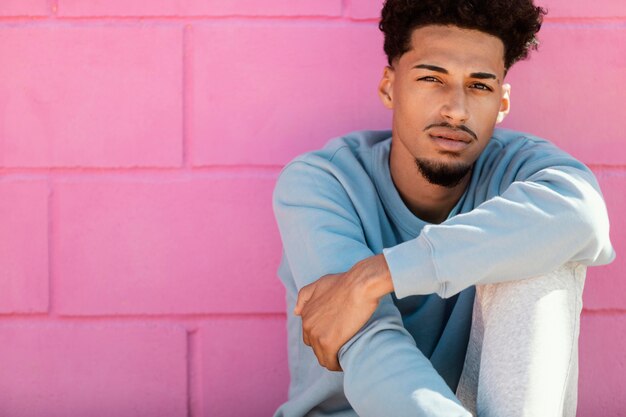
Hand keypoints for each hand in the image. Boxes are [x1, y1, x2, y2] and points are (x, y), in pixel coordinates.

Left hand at [294, 254, 393, 370]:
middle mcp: (307, 325)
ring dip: (333, 358)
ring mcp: (316, 335)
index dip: (324, 336)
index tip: (337, 336)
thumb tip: (296, 312)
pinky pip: (330, 363)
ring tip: (345, 355)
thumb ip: (305, 296)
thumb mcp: (319, 284)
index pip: (310, 334)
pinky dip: (337, 365)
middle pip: (315, 347)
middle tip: (343, 345)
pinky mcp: (328, 343)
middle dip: (327, 348)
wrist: (359, 285)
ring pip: (322, 357)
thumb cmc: (344, 283)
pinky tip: (346, 361)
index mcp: (305, 313)